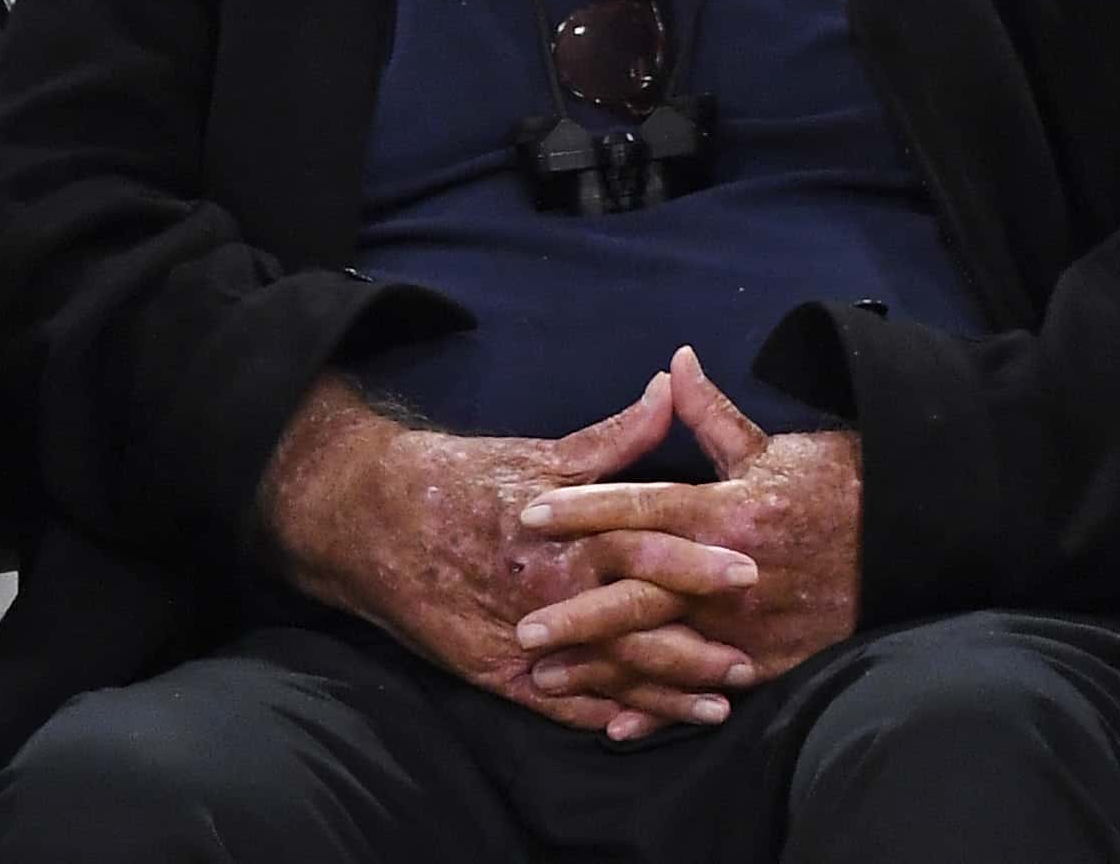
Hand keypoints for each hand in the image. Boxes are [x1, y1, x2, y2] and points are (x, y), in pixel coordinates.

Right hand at [257, 380, 711, 736]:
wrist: (368, 518)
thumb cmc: (460, 478)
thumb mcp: (540, 452)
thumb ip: (613, 436)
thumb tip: (670, 389)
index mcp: (565, 529)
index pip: (644, 546)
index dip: (698, 560)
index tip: (751, 569)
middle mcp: (548, 587)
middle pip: (633, 622)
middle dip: (694, 645)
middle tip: (748, 662)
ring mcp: (519, 635)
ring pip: (603, 672)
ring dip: (661, 692)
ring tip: (715, 707)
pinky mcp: (492, 671)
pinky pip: (553, 703)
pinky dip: (596, 717)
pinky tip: (636, 731)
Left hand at [516, 349, 860, 735]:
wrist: (910, 537)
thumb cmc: (838, 483)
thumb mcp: (773, 446)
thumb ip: (712, 415)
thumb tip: (673, 363)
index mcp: (728, 509)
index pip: (641, 508)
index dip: (582, 510)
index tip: (531, 515)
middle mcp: (730, 571)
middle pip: (639, 593)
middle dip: (577, 611)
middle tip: (522, 624)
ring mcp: (748, 623)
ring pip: (660, 650)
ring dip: (601, 666)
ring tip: (546, 677)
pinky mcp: (768, 660)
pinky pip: (701, 689)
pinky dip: (657, 710)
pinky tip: (614, 724)